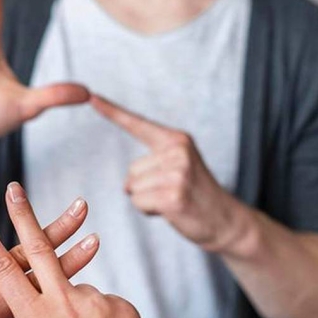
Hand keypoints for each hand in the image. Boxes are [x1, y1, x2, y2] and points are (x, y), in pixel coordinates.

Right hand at [0, 182, 155, 317]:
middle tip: (15, 189)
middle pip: (37, 248)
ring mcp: (95, 301)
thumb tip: (52, 316)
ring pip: (79, 291)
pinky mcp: (122, 305)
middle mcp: (62, 303)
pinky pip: (106, 306)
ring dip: (80, 314)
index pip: (3, 271)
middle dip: (23, 214)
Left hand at [91, 95, 243, 252]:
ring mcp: (177, 172)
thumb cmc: (196, 195)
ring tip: (174, 200)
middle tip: (173, 192)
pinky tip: (172, 211)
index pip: (137, 124)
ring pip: (132, 188)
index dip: (112, 111)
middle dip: (145, 187)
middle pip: (131, 170)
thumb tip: (126, 184)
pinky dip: (149, 211)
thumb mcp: (179, 167)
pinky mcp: (172, 194)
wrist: (226, 220)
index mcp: (177, 139)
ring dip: (147, 200)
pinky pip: (138, 202)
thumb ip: (153, 162)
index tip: (91, 97)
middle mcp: (177, 151)